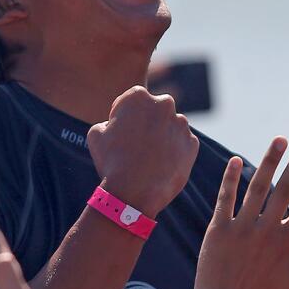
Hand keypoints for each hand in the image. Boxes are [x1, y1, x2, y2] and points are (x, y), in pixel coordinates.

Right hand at [89, 87, 201, 216]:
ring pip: (171, 126)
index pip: (132, 99)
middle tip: (137, 144)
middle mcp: (164, 104)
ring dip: (162, 136)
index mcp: (139, 96)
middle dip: (148, 122)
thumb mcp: (96, 135)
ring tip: (149, 158)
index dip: (124, 115)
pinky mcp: (192, 144)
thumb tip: (113, 125)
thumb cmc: (111, 161)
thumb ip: (107, 122)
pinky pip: (182, 144)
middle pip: (155, 110)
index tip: (121, 131)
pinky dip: (174, 152)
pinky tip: (161, 166)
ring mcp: (181, 124)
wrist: (134, 192)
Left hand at [190, 138, 288, 288]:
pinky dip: (231, 178)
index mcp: (287, 242)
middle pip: (286, 188)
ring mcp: (241, 228)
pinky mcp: (218, 229)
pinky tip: (236, 160)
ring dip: (269, 161)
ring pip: (258, 187)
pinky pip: (226, 198)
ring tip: (279, 140)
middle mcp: (266, 230)